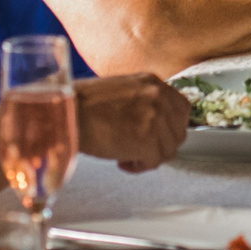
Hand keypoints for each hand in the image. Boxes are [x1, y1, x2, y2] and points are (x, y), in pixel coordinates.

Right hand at [76, 74, 191, 171]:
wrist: (68, 113)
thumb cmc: (84, 106)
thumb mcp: (122, 92)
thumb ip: (144, 102)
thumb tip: (156, 125)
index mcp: (153, 83)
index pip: (182, 109)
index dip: (171, 127)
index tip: (157, 136)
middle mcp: (159, 97)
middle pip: (178, 132)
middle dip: (160, 145)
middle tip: (139, 149)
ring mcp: (156, 118)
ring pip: (168, 150)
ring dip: (148, 157)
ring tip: (126, 154)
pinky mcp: (148, 140)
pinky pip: (154, 161)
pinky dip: (139, 166)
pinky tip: (121, 160)